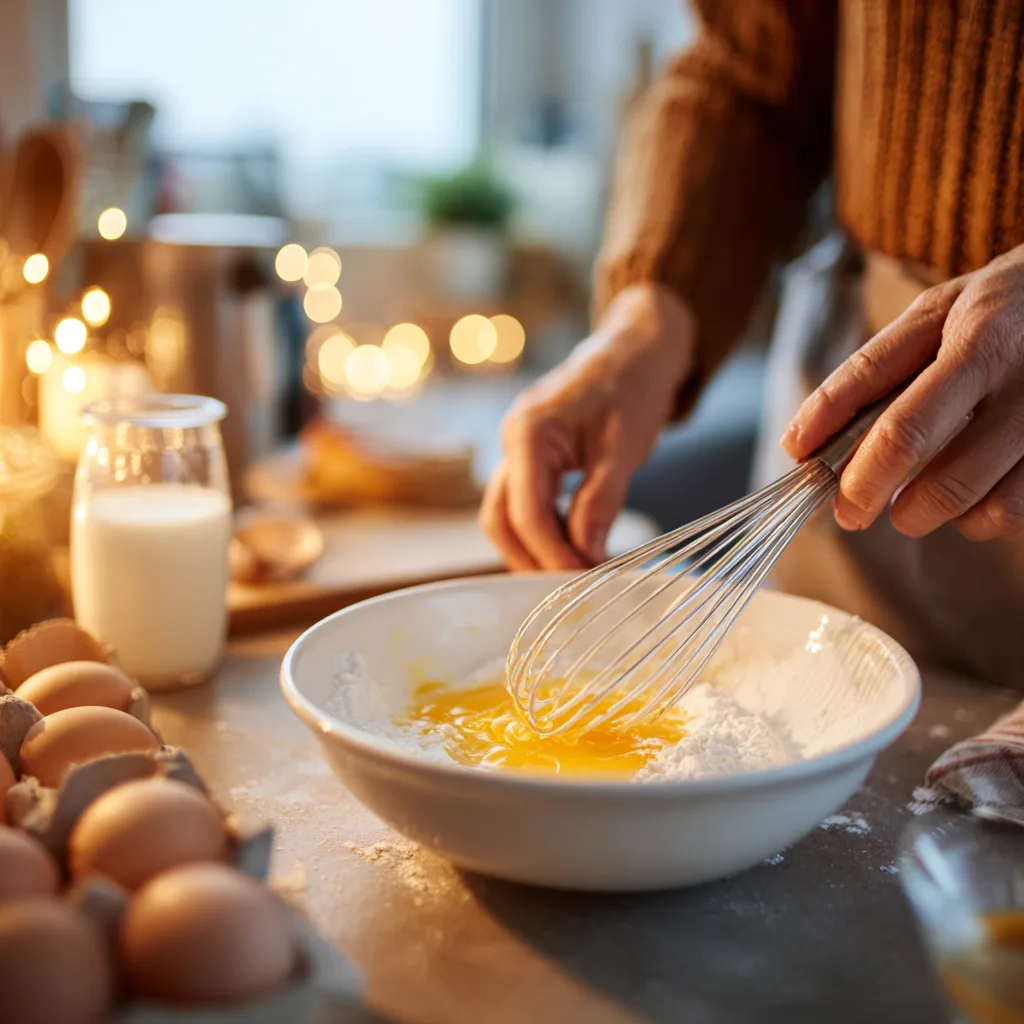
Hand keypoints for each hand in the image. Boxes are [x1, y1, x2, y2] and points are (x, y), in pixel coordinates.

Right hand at [480, 284, 694, 568]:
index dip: (551, 554)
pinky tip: (576, 544)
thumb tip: (587, 556)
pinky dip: (547, 530)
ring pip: (509, 515)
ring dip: (538, 548)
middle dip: (531, 559)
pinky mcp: (533, 458)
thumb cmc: (631, 387)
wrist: (636, 350)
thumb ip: (600, 502)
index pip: (525, 512)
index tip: (582, 580)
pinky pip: (527, 503)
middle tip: (571, 589)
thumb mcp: (623, 449)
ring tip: (578, 571)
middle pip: (500, 520)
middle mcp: (511, 442)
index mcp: (527, 434)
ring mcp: (519, 450)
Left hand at [783, 244, 1023, 540]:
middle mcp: (1016, 366)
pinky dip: (979, 517)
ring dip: (923, 513)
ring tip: (917, 501)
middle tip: (852, 510)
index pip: (882, 392)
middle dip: (864, 489)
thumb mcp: (939, 315)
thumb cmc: (1003, 312)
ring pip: (967, 496)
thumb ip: (871, 373)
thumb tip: (799, 443)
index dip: (834, 441)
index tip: (806, 472)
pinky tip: (974, 496)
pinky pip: (1013, 511)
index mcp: (974, 329)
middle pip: (912, 443)